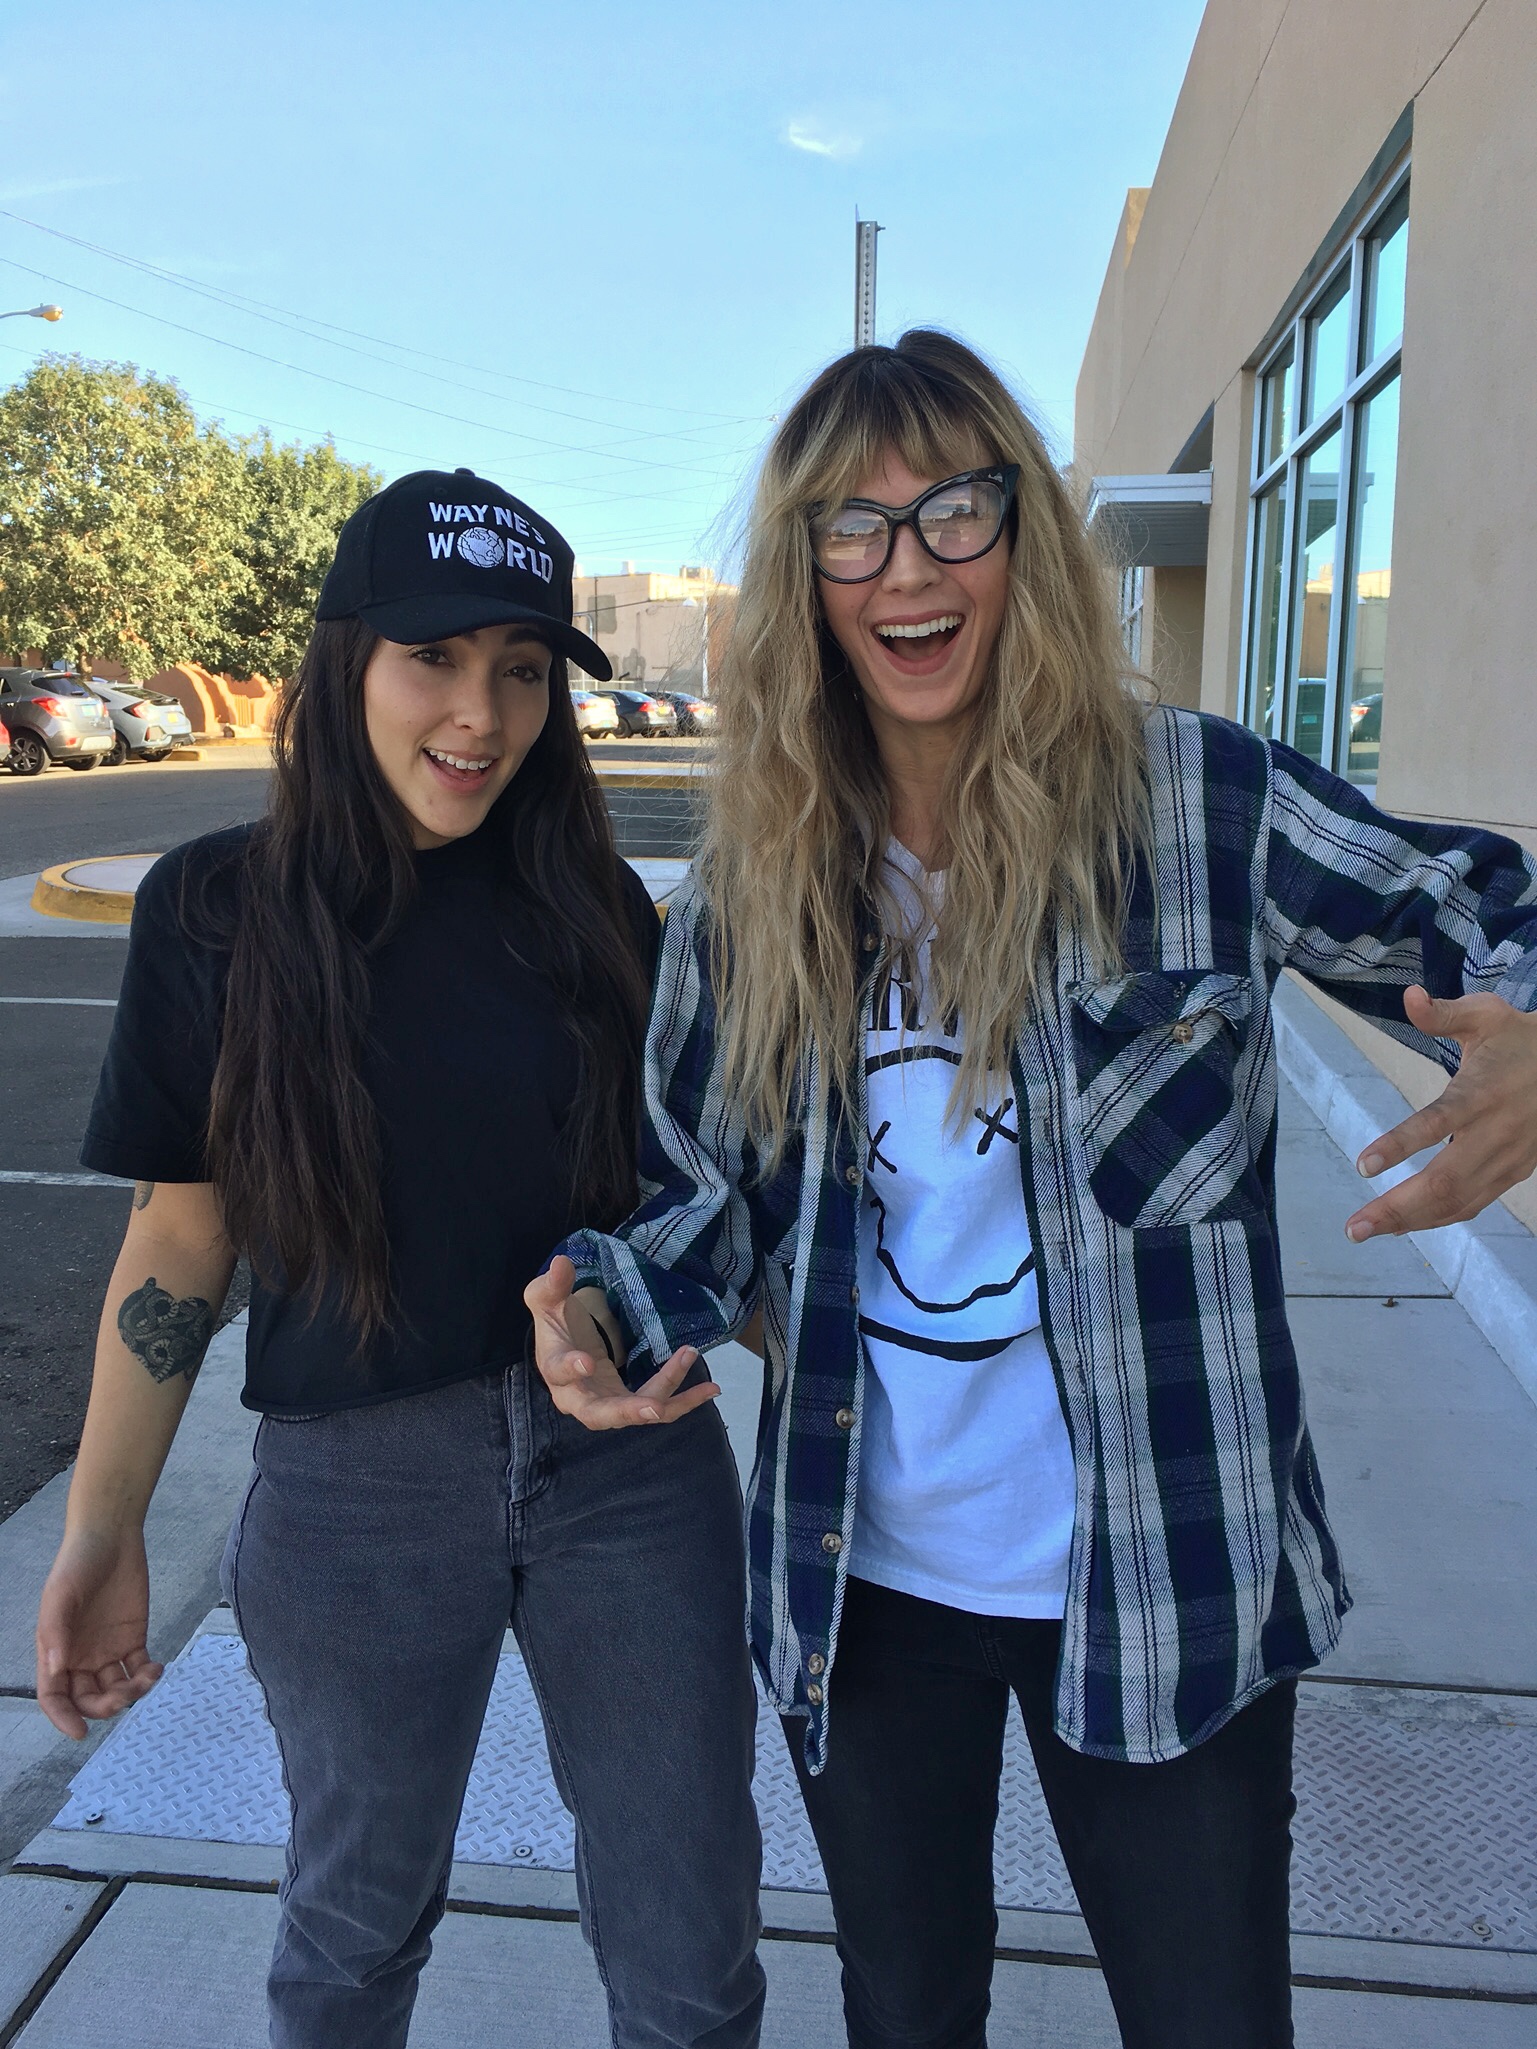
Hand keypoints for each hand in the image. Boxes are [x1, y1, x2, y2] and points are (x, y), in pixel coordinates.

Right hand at [36, 1527, 161, 1738]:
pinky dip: (148, 1676)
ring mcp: (108, 1650)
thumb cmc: (77, 1564)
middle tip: (123, 1697)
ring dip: (130, 1694)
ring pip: (116, 1688)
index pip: (54, 1697)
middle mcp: (80, 1658)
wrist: (111, 1537)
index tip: (79, 1733)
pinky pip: (139, 1669)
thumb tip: (57, 1670)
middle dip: (103, 1706)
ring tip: (147, 1679)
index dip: (63, 1718)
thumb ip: (56, 1633)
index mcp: (55, 1652)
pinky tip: (157, 1669)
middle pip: (88, 1699)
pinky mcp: (133, 1639)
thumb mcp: (60, 1596)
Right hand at [524, 1255, 719, 1430]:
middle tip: (654, 1408)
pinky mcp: (629, 1403)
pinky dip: (684, 1400)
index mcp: (554, 1370)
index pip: (558, 1372)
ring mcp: (607, 1404)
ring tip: (691, 1358)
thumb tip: (562, 1263)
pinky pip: (659, 1407)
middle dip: (629, 1411)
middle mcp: (579, 1397)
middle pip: (599, 1414)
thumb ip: (551, 1285)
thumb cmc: (555, 1323)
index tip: (587, 1361)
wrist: (565, 1346)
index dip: (571, 1369)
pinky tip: (711, 1389)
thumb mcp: (547, 1299)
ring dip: (669, 1393)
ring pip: (638, 1410)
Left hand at [1346, 986, 1536, 1239]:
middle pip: (1444, 1180)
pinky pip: (1472, 1204)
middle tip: (1353, 1226)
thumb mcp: (1485, 1015)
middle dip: (1396, 1206)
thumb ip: (1444, 1013)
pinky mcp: (1513, 1173)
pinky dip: (1437, 1218)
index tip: (1363, 1164)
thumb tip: (1409, 996)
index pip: (1437, 1122)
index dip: (1400, 1145)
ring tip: (1368, 1229)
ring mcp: (1507, 1159)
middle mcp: (1496, 1132)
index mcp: (1483, 1092)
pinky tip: (1403, 1224)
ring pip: (1457, 1201)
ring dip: (1411, 1220)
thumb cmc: (1519, 1039)